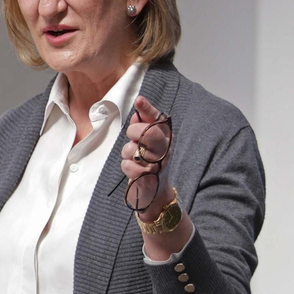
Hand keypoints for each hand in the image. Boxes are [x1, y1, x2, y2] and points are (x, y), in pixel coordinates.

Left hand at [120, 95, 171, 214]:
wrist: (154, 192)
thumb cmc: (148, 163)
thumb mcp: (146, 142)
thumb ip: (143, 124)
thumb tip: (137, 110)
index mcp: (166, 137)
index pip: (158, 119)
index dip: (148, 109)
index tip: (139, 100)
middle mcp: (165, 149)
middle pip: (147, 132)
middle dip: (134, 132)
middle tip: (134, 139)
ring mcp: (158, 164)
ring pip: (134, 150)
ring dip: (128, 153)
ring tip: (135, 159)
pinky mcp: (149, 178)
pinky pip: (128, 165)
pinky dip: (127, 167)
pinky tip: (135, 171)